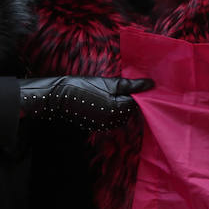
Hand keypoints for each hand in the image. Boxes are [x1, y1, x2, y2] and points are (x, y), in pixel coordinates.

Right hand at [19, 76, 153, 130]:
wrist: (57, 96)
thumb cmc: (82, 86)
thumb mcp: (108, 82)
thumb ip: (131, 85)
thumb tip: (151, 84)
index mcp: (118, 110)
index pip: (136, 101)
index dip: (134, 91)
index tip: (125, 82)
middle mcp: (113, 121)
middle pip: (129, 108)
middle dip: (125, 97)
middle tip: (113, 85)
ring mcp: (105, 125)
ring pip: (120, 113)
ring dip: (117, 103)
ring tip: (103, 91)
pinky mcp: (97, 126)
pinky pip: (110, 117)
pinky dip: (108, 108)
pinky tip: (98, 99)